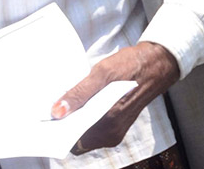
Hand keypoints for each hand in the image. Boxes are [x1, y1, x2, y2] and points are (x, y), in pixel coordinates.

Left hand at [52, 42, 178, 155]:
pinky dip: (86, 119)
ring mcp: (115, 131)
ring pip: (85, 134)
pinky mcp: (117, 126)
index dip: (58, 130)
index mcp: (108, 123)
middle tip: (57, 106)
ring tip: (71, 101)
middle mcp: (111, 132)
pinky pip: (94, 129)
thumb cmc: (131, 65)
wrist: (156, 63)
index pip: (73, 140)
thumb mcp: (103, 72)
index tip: (48, 117)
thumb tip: (57, 112)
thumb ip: (79, 93)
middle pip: (78, 138)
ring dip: (76, 121)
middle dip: (66, 125)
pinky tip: (85, 102)